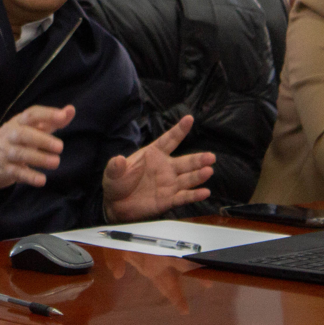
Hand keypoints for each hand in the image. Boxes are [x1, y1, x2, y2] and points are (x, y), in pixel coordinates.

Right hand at [0, 105, 75, 188]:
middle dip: (42, 139)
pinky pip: (16, 172)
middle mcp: (11, 135)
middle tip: (60, 147)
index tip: (62, 116)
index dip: (47, 114)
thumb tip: (71, 110)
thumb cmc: (18, 139)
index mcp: (19, 122)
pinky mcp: (5, 170)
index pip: (31, 114)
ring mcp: (6, 152)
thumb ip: (52, 120)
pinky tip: (42, 180)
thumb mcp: (32, 128)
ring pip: (20, 154)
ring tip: (56, 162)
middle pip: (23, 134)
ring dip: (39, 158)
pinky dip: (29, 176)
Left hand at [101, 115, 215, 222]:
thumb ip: (116, 166)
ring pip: (188, 178)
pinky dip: (194, 195)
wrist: (115, 205)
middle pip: (185, 161)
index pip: (168, 140)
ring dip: (199, 175)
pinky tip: (204, 192)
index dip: (179, 130)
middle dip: (198, 159)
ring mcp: (169, 183)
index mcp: (153, 155)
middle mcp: (165, 167)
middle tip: (210, 157)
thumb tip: (118, 159)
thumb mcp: (112, 172)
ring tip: (208, 171)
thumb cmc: (116, 183)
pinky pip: (184, 196)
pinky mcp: (169, 199)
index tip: (189, 119)